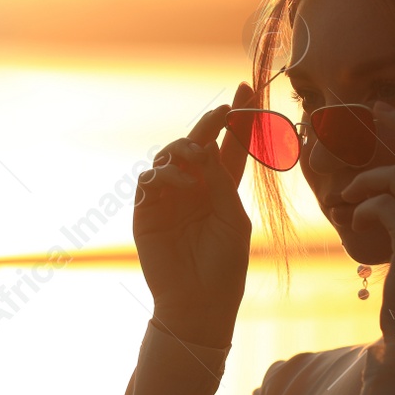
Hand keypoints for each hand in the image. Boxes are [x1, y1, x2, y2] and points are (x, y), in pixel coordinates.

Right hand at [134, 83, 255, 346]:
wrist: (197, 303)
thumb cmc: (224, 266)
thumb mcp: (233, 219)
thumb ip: (220, 182)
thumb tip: (202, 148)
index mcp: (221, 190)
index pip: (230, 148)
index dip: (239, 121)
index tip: (247, 90)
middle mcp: (195, 189)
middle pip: (199, 144)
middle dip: (210, 124)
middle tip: (224, 111)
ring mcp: (169, 199)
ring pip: (171, 156)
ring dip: (186, 149)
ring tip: (198, 156)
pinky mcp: (147, 212)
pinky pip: (150, 180)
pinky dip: (166, 175)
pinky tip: (183, 183)